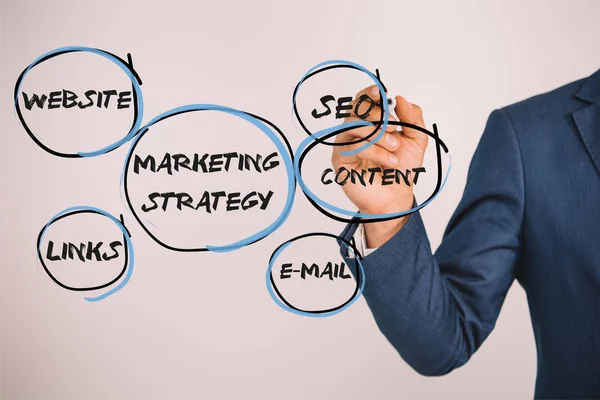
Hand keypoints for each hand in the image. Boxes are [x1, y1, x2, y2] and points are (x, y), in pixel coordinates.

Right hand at [331, 85, 427, 247]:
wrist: (397, 196)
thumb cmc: (402, 168)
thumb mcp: (416, 140)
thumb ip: (412, 118)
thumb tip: (401, 99)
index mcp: (370, 122)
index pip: (363, 100)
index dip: (370, 94)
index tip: (382, 93)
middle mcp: (354, 130)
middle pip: (356, 109)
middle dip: (378, 115)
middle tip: (395, 127)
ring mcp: (345, 144)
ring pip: (354, 126)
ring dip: (378, 135)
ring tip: (395, 148)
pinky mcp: (340, 160)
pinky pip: (353, 147)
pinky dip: (374, 152)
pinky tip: (389, 161)